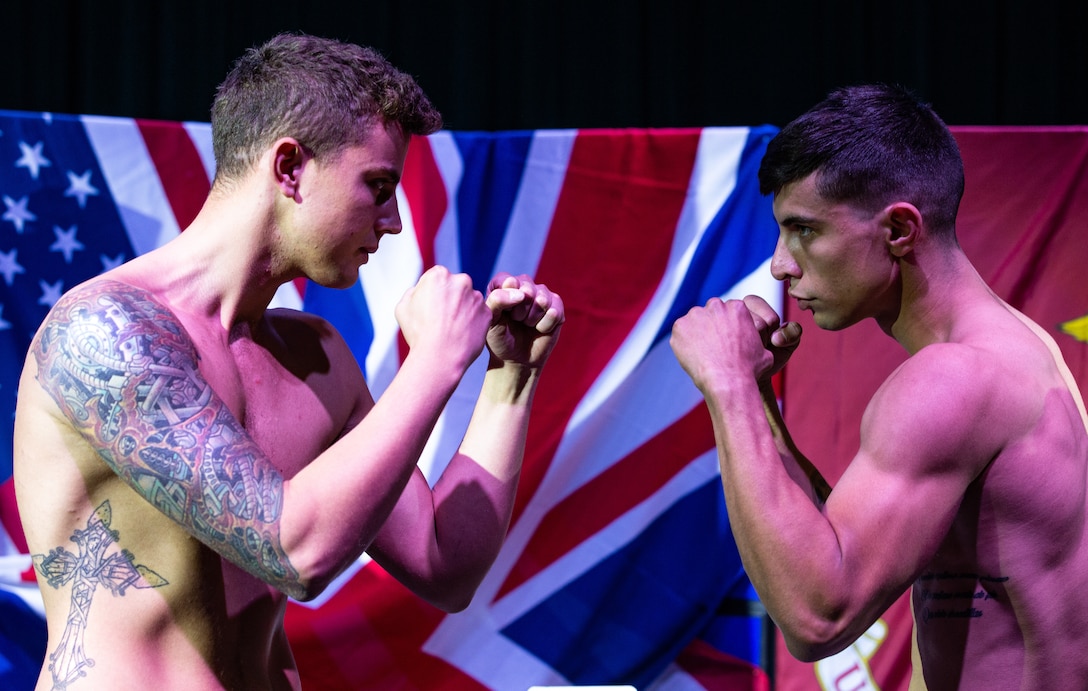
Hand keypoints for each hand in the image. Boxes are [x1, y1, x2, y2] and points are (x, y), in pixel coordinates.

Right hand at [394, 266, 491, 370]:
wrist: (439, 357)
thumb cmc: (419, 333)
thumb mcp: (403, 307)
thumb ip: (412, 292)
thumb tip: (420, 290)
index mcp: (439, 275)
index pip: (437, 278)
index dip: (432, 294)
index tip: (429, 309)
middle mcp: (461, 281)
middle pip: (455, 287)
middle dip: (450, 299)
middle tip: (441, 320)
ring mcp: (477, 297)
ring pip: (469, 301)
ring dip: (462, 310)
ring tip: (451, 329)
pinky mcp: (487, 313)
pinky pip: (479, 315)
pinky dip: (473, 323)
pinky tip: (462, 334)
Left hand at [483, 272, 563, 369]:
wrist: (516, 359)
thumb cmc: (500, 339)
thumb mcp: (490, 322)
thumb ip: (496, 301)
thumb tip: (522, 294)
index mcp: (503, 286)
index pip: (506, 280)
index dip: (506, 298)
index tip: (504, 312)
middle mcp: (524, 286)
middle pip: (527, 289)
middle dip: (520, 311)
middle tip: (516, 320)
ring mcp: (542, 294)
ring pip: (542, 300)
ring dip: (532, 318)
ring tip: (527, 324)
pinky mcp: (557, 306)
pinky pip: (554, 312)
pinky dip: (545, 325)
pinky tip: (539, 329)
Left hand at [671, 294, 800, 390]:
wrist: (728, 381)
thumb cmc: (749, 370)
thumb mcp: (765, 353)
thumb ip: (759, 341)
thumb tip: (763, 342)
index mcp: (738, 307)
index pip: (728, 311)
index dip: (726, 327)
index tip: (725, 341)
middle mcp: (716, 305)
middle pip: (710, 313)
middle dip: (711, 327)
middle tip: (713, 347)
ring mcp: (696, 315)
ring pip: (694, 322)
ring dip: (697, 334)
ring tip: (703, 354)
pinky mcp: (680, 326)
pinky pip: (680, 333)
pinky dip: (684, 343)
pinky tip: (692, 356)